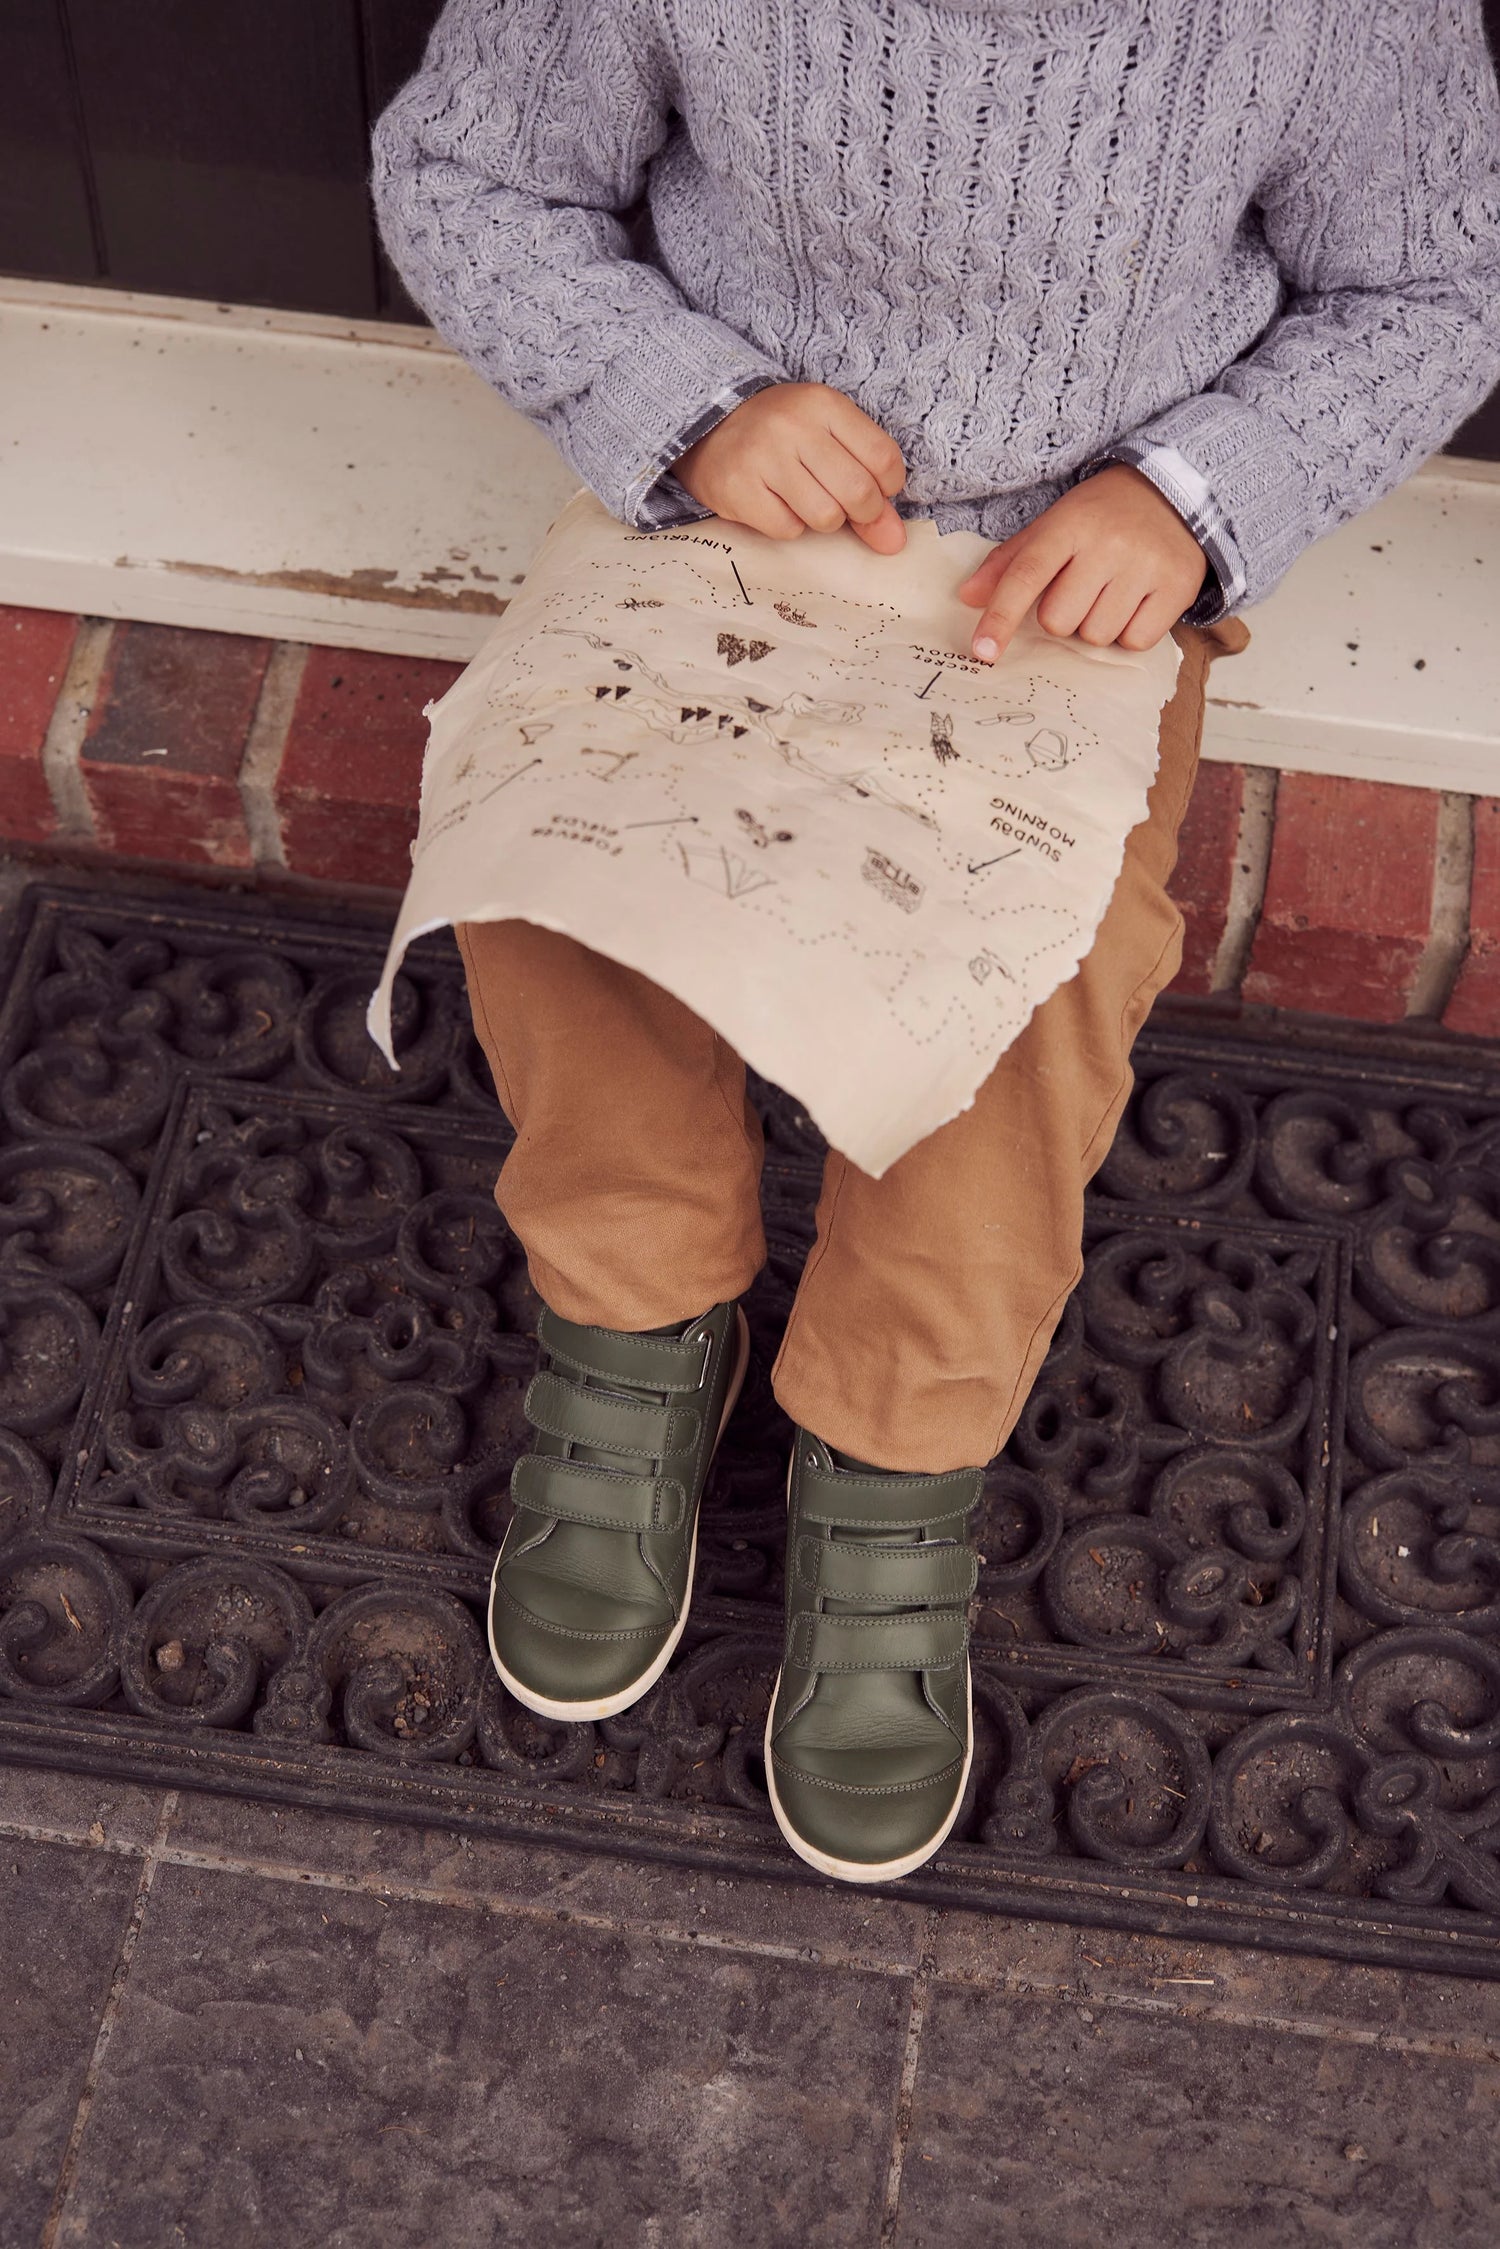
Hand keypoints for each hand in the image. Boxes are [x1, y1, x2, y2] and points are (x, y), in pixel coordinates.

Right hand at [673, 382, 907, 552]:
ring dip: (824, 520)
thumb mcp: (827, 437)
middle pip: (858, 493)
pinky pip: (788, 529)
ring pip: (825, 517)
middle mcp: (793, 427)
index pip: (883, 458)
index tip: (873, 487)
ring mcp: (763, 458)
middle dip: (862, 513)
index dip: (887, 487)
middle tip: (845, 506)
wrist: (708, 427)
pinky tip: (776, 503)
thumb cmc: (781, 434)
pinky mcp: (739, 490)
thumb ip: (868, 484)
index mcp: (823, 404)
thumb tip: (894, 541)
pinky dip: (790, 525)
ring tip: (806, 500)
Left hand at [957, 465, 1207, 661]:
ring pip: (1097, 635)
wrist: (1174, 492)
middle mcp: (1108, 544)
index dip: (1000, 617)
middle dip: (1062, 616)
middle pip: (1059, 620)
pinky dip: (1130, 632)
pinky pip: (1135, 641)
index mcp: (1069, 525)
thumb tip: (967, 597)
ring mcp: (1146, 566)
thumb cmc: (1101, 517)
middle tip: (1081, 589)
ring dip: (1096, 625)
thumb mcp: (1053, 526)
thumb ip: (1009, 562)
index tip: (983, 652)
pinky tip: (1136, 602)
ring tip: (1111, 592)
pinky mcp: (1178, 587)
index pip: (1026, 576)